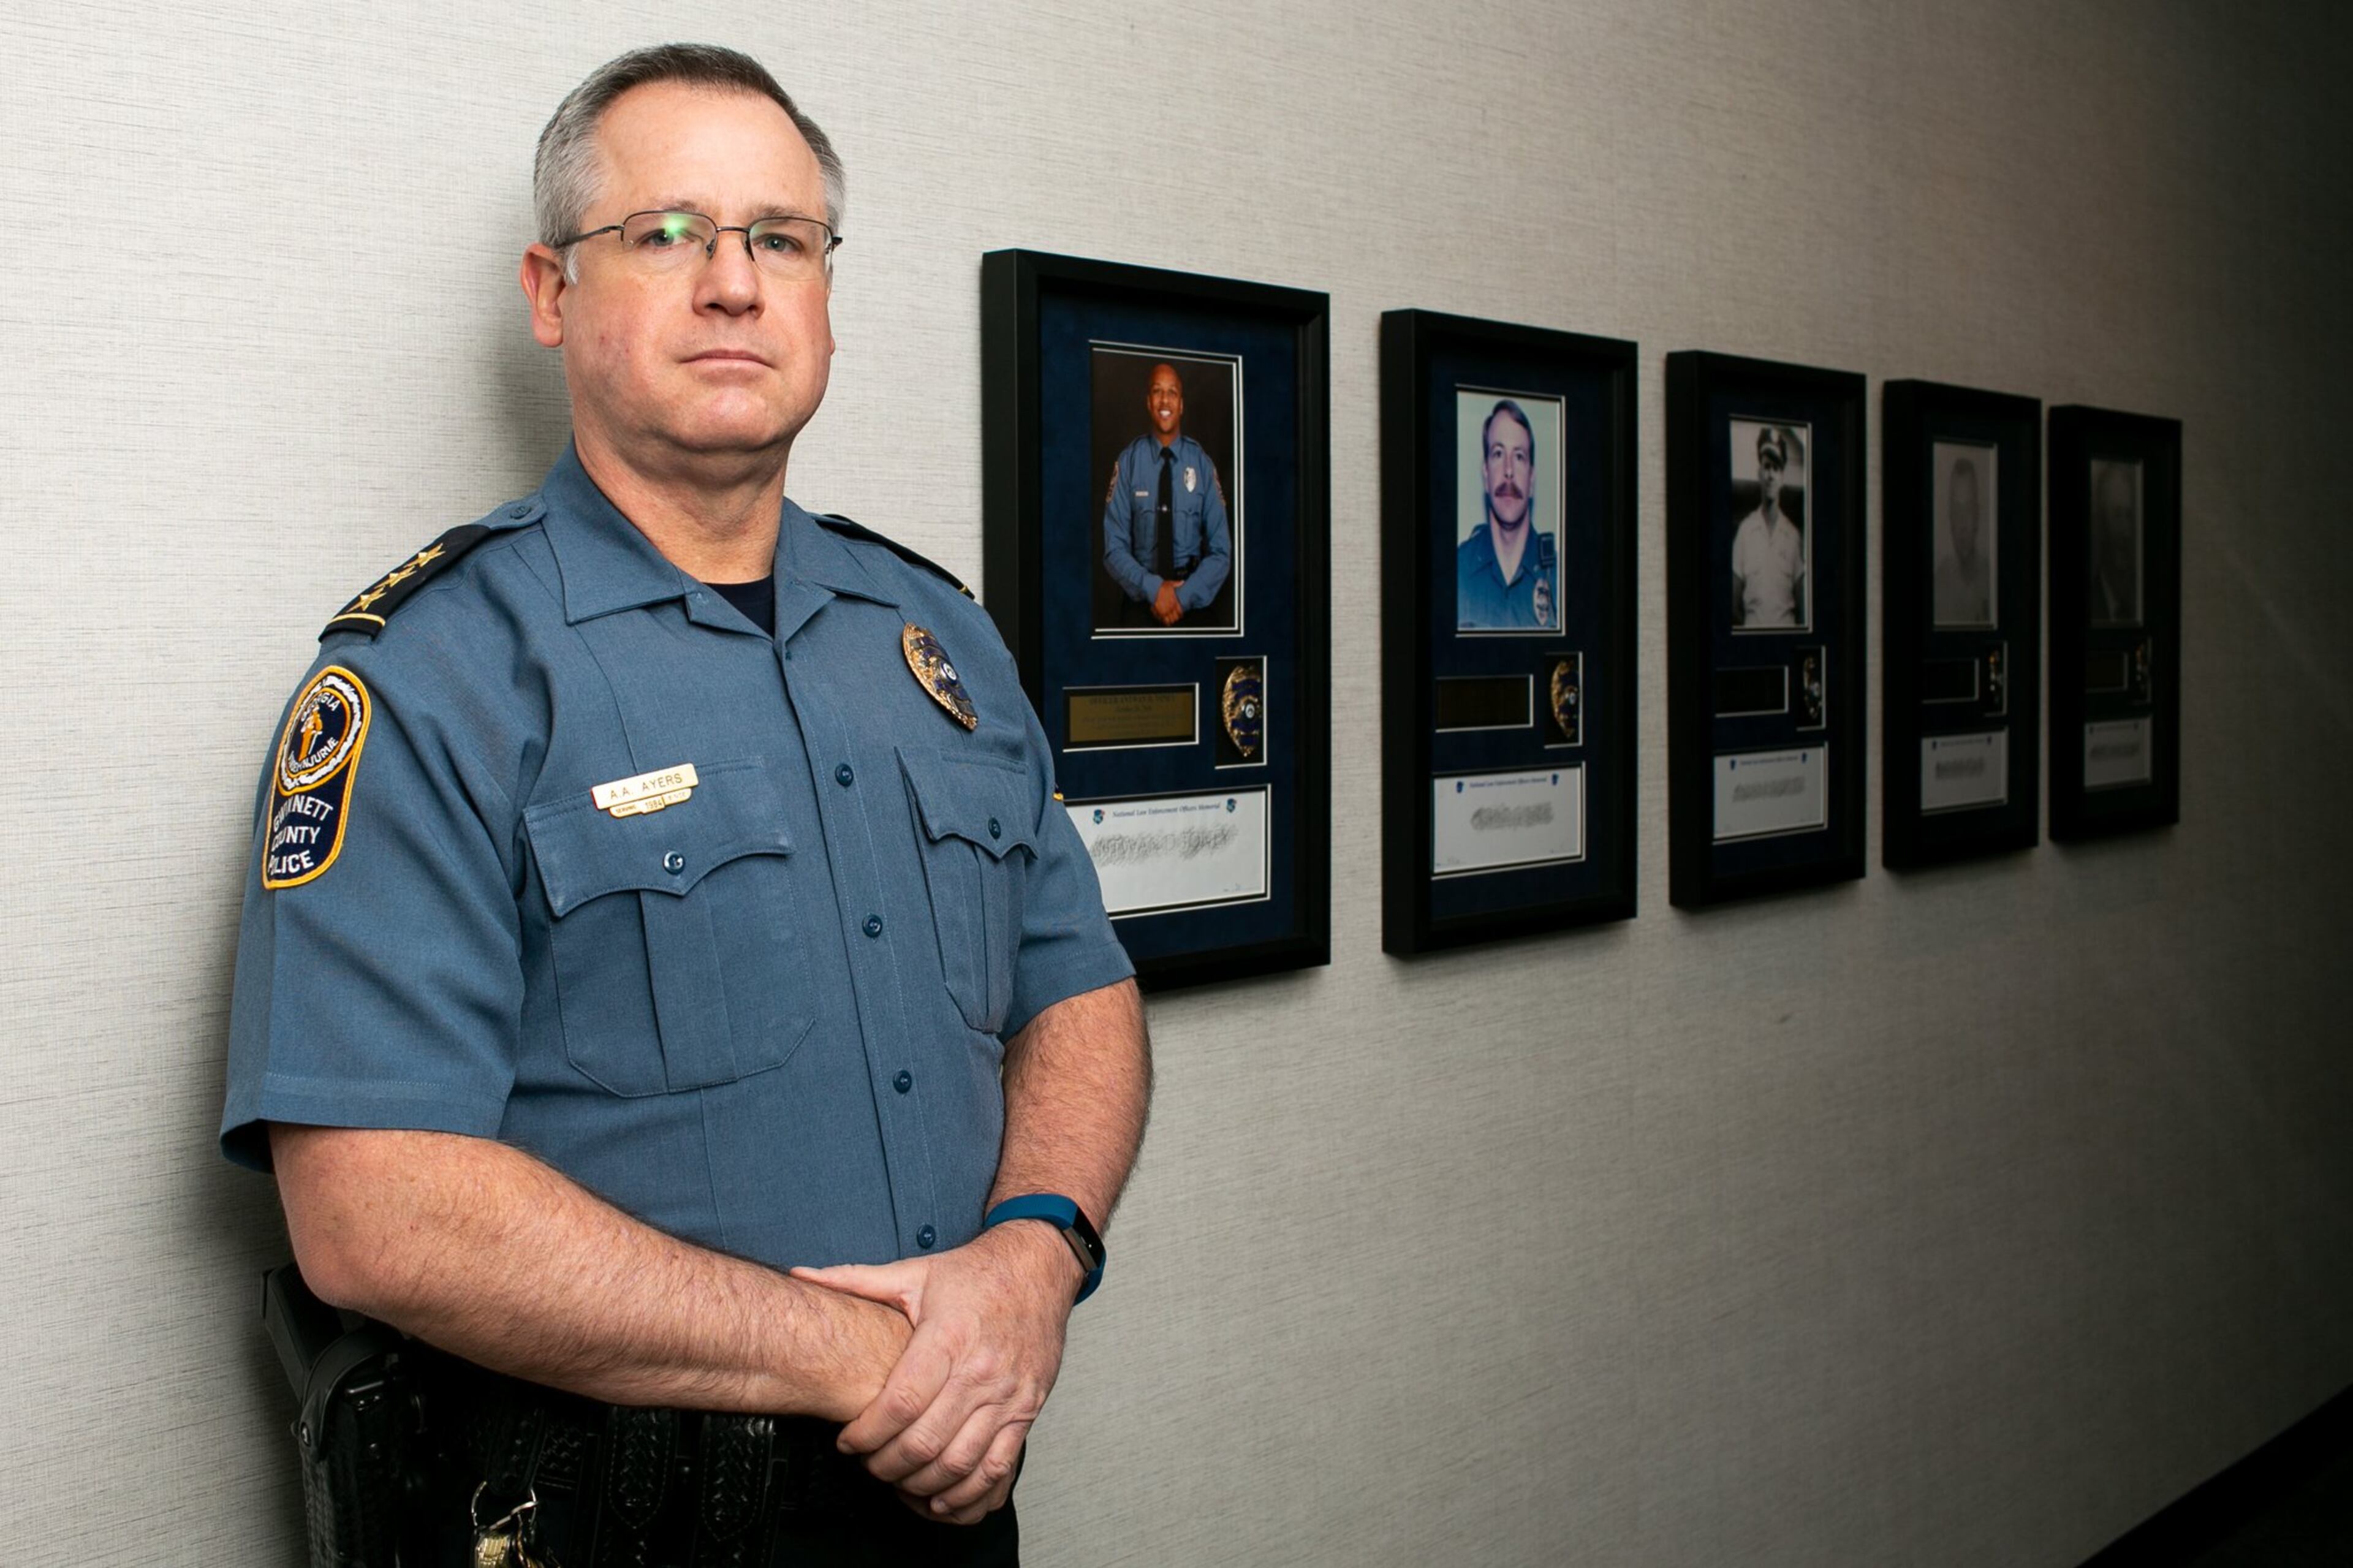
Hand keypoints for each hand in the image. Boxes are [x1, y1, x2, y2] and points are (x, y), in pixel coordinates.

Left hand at [792, 1222, 1078, 1522]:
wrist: (1037, 1269)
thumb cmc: (975, 1275)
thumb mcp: (914, 1273)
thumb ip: (855, 1280)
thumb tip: (800, 1274)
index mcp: (947, 1337)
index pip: (900, 1403)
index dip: (866, 1433)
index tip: (847, 1442)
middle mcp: (980, 1371)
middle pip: (925, 1441)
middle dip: (886, 1465)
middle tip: (868, 1463)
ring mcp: (1007, 1394)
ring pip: (959, 1462)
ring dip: (921, 1483)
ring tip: (897, 1479)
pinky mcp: (1027, 1410)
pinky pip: (999, 1467)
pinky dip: (968, 1493)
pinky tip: (942, 1496)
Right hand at [1153, 580, 1183, 624]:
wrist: (1152, 588)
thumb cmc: (1161, 586)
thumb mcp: (1170, 583)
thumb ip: (1177, 584)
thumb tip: (1182, 582)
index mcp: (1174, 602)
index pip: (1180, 612)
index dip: (1181, 614)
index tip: (1180, 615)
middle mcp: (1170, 607)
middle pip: (1175, 618)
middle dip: (1175, 619)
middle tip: (1175, 619)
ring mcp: (1164, 610)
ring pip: (1169, 620)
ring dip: (1169, 621)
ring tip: (1170, 621)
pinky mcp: (1158, 611)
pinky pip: (1162, 619)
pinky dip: (1163, 620)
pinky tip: (1163, 620)